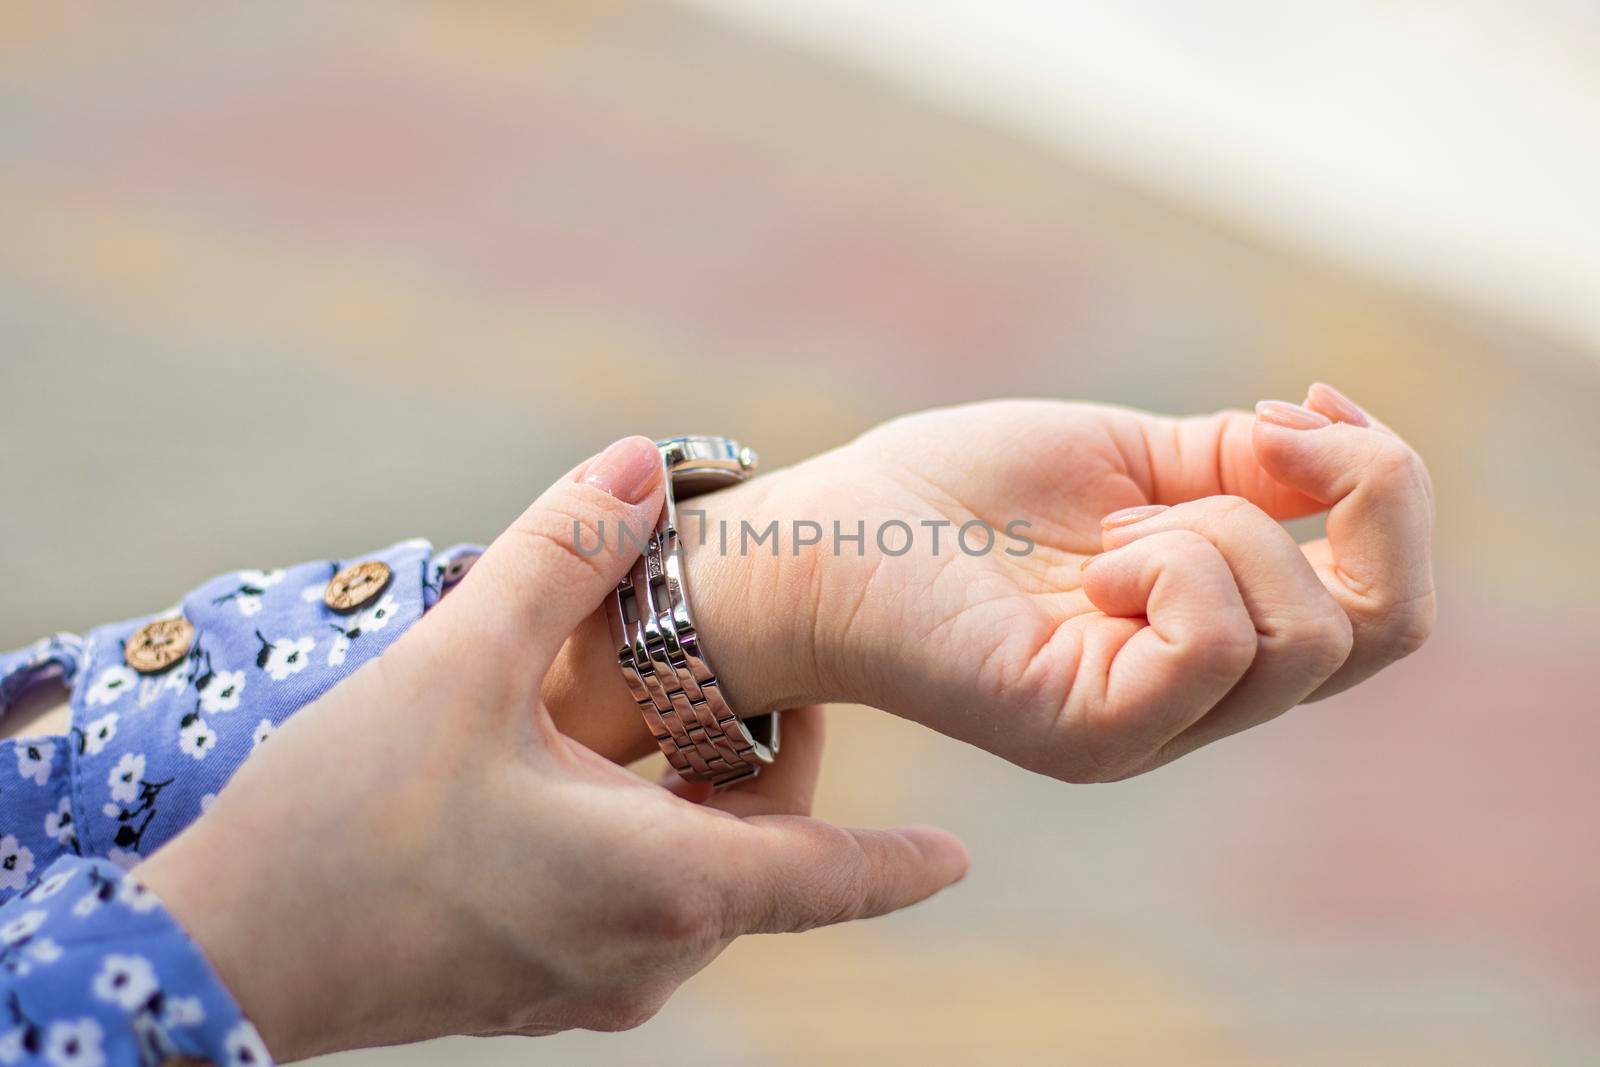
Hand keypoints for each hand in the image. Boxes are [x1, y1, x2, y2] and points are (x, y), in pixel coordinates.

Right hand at [136, 437, 967, 1060]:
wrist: (225, 952)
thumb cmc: (345, 816)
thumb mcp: (457, 663)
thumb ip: (562, 556)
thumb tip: (641, 464)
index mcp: (662, 884)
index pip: (827, 879)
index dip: (896, 865)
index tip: (958, 859)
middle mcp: (646, 955)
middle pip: (758, 865)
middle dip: (759, 775)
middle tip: (725, 689)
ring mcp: (592, 988)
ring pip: (695, 890)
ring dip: (694, 811)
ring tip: (643, 727)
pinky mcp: (539, 996)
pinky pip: (634, 917)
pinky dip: (642, 850)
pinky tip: (573, 791)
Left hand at [556, 384, 1431, 782]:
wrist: (833, 528)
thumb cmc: (957, 496)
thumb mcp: (1129, 460)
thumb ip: (1243, 471)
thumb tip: (1347, 454)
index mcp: (1217, 637)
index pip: (1387, 612)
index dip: (1389, 492)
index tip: (1300, 408)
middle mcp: (1198, 701)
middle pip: (1384, 630)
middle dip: (1334, 500)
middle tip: (1216, 452)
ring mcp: (1150, 728)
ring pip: (1305, 635)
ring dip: (1220, 532)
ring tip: (1107, 532)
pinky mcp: (1089, 731)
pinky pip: (1212, 646)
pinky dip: (1173, 567)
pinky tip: (1092, 562)